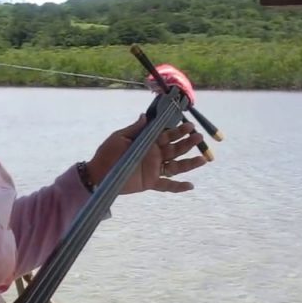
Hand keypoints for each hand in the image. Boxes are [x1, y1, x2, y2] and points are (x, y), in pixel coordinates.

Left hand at [86, 64, 206, 193]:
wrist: (98, 173)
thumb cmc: (107, 153)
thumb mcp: (120, 137)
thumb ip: (135, 128)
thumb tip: (145, 115)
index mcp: (149, 142)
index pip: (168, 135)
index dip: (179, 131)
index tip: (190, 126)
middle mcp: (155, 154)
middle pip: (176, 149)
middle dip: (188, 143)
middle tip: (199, 137)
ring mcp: (154, 168)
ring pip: (176, 166)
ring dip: (190, 163)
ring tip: (203, 160)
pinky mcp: (151, 182)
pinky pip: (167, 185)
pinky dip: (178, 187)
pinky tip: (191, 186)